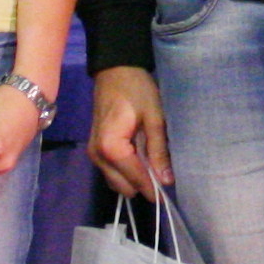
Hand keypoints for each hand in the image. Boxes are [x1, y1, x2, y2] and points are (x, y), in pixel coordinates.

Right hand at [89, 64, 170, 196]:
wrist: (115, 70)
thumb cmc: (137, 89)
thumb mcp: (154, 118)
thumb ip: (159, 150)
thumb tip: (166, 180)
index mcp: (111, 148)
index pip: (134, 179)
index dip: (153, 188)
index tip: (169, 194)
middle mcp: (98, 156)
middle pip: (123, 186)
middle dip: (144, 184)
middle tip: (164, 175)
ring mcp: (94, 154)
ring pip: (117, 182)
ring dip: (135, 179)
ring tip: (154, 164)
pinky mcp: (95, 150)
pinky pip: (112, 171)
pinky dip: (127, 171)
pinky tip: (142, 158)